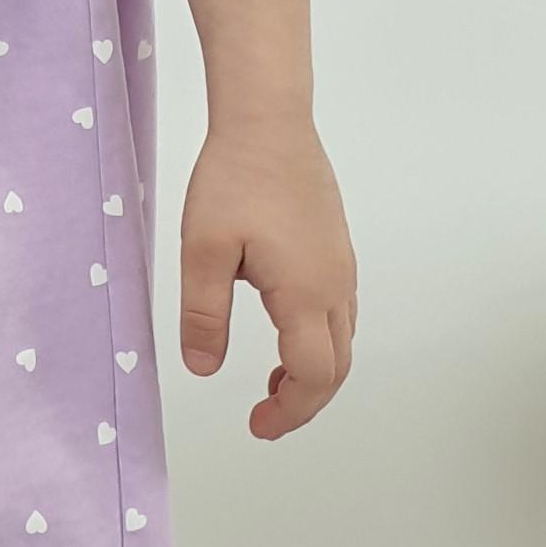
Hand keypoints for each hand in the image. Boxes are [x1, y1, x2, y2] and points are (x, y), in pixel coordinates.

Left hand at [178, 117, 355, 435]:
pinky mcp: (336, 249)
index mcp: (306, 293)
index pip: (315, 376)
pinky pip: (338, 314)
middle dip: (304, 402)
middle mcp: (335, 285)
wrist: (269, 121)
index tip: (258, 425)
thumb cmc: (235, 178)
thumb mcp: (203, 251)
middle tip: (264, 417)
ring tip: (271, 384)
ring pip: (342, 341)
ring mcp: (341, 266)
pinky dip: (318, 342)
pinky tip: (284, 335)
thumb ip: (203, 315)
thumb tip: (203, 368)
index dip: (291, 411)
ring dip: (313, 373)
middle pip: (337, 367)